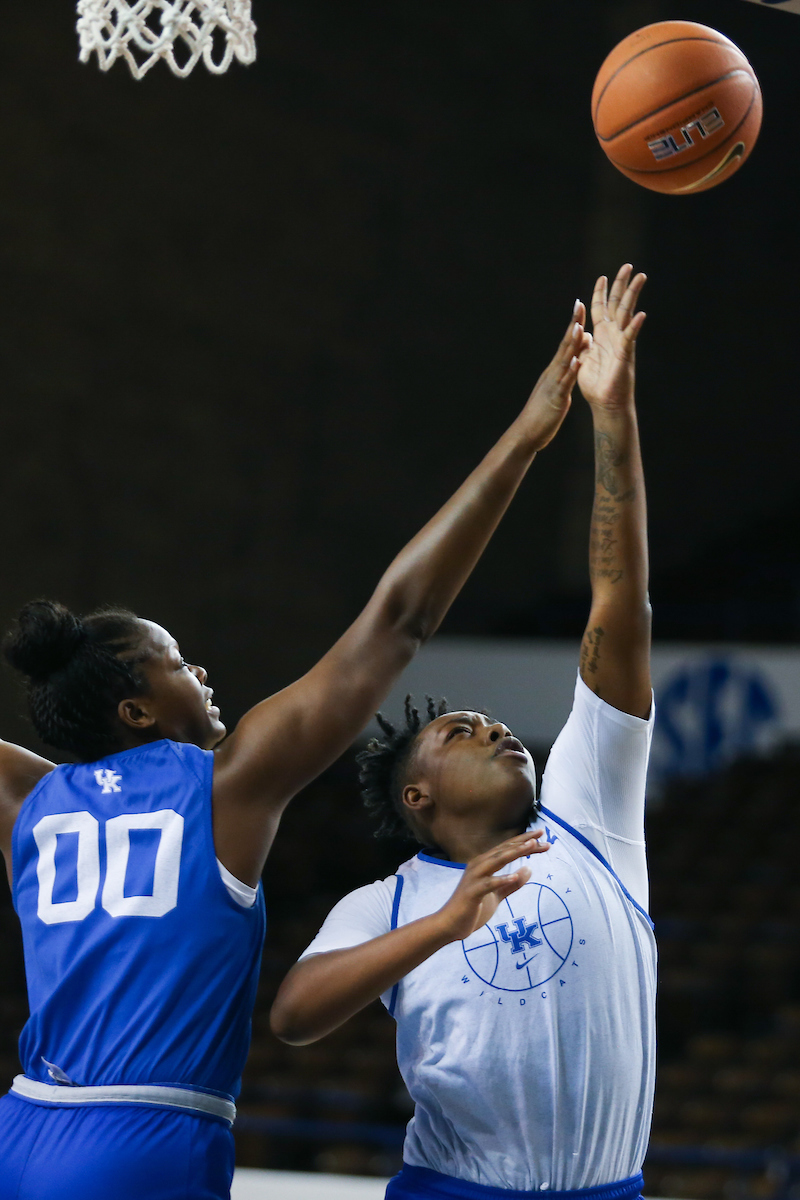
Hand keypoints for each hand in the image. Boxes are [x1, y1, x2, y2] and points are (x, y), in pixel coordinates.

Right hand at [435, 830, 549, 942]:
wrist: (450, 925)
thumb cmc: (472, 909)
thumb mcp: (497, 895)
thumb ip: (511, 884)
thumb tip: (529, 869)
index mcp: (484, 864)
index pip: (507, 848)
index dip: (524, 840)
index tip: (542, 835)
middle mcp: (478, 865)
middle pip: (504, 850)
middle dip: (523, 842)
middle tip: (541, 834)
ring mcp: (474, 878)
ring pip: (496, 861)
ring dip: (514, 852)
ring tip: (530, 846)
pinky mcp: (472, 892)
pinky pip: (488, 884)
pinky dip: (501, 879)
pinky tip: (514, 877)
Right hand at [518, 303, 591, 449]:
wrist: (526, 433)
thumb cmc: (542, 414)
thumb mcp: (557, 389)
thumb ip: (567, 373)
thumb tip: (578, 355)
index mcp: (554, 371)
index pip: (565, 344)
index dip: (573, 326)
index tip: (580, 307)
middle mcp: (552, 374)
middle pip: (564, 346)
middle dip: (573, 326)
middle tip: (579, 305)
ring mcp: (553, 385)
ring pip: (564, 361)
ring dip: (571, 344)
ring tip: (579, 327)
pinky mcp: (556, 399)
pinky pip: (564, 383)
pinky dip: (570, 371)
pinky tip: (576, 360)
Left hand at [577, 264, 646, 413]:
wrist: (604, 403)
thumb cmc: (595, 384)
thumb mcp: (584, 359)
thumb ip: (584, 344)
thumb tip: (582, 332)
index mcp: (601, 335)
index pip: (600, 308)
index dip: (601, 293)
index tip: (602, 276)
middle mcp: (612, 335)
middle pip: (617, 304)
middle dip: (622, 284)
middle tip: (628, 266)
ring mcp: (621, 342)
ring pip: (627, 313)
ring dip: (633, 295)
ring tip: (641, 277)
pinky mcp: (625, 355)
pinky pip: (630, 338)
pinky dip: (634, 327)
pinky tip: (641, 315)